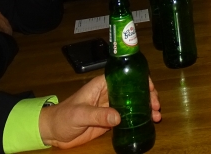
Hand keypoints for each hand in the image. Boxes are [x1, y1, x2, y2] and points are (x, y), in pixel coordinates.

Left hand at [40, 75, 160, 149]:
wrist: (53, 133)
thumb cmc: (63, 117)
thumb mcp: (80, 114)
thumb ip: (98, 115)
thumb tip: (119, 117)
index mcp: (102, 85)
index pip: (125, 77)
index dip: (140, 80)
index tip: (151, 89)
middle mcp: (109, 93)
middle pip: (133, 90)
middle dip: (148, 96)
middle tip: (157, 107)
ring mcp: (110, 107)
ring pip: (133, 104)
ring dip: (146, 109)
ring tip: (156, 116)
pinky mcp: (110, 121)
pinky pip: (127, 118)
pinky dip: (139, 119)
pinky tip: (148, 123)